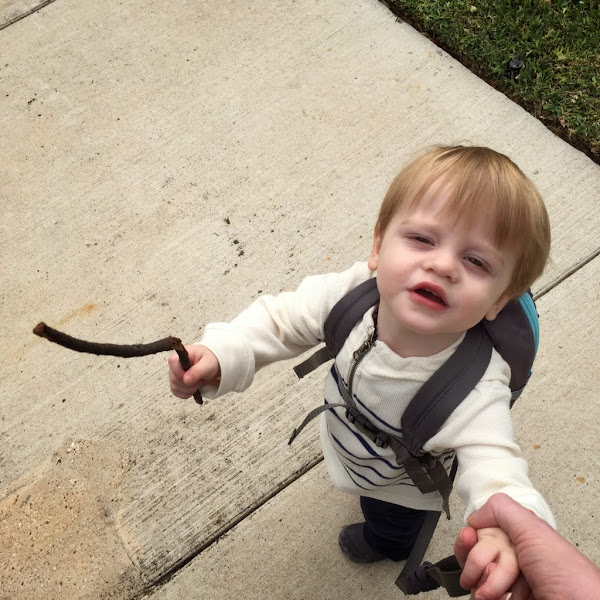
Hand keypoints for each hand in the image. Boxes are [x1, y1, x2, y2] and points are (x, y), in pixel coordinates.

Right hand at [168, 344, 220, 398]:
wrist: (210, 365)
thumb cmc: (209, 360)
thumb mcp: (208, 363)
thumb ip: (198, 370)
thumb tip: (186, 379)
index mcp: (181, 354)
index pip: (172, 361)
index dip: (179, 371)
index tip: (189, 375)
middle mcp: (175, 364)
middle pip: (174, 378)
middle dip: (188, 382)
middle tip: (199, 378)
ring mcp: (174, 374)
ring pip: (175, 387)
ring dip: (189, 388)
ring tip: (198, 381)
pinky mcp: (175, 383)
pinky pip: (177, 392)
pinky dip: (187, 393)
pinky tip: (194, 387)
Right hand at [455, 493, 599, 599]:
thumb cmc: (570, 577)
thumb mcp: (534, 530)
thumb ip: (503, 510)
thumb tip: (475, 516)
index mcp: (521, 544)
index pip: (481, 535)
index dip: (470, 537)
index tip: (469, 536)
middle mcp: (515, 566)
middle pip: (474, 559)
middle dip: (475, 560)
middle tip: (486, 568)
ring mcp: (511, 591)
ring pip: (476, 582)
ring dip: (483, 582)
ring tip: (501, 590)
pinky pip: (482, 599)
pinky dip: (484, 596)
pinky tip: (498, 597)